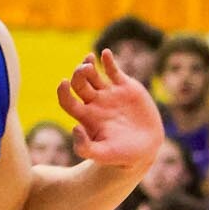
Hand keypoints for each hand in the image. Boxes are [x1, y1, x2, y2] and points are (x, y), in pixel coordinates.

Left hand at [58, 50, 163, 168]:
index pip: (67, 100)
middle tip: (84, 69)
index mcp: (86, 116)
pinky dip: (108, 60)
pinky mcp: (125, 87)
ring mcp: (109, 93)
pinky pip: (113, 70)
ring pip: (94, 73)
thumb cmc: (121, 155)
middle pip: (79, 83)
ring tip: (90, 59)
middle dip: (79, 74)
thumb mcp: (103, 155)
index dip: (63, 92)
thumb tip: (74, 127)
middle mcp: (95, 102)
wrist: (146, 148)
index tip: (63, 83)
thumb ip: (86, 147)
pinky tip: (105, 54)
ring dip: (89, 64)